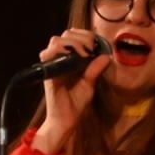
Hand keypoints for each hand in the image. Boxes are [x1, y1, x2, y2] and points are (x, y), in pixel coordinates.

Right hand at [33, 28, 111, 154]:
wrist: (66, 120)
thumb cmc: (76, 103)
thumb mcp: (90, 84)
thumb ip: (95, 69)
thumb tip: (107, 56)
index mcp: (68, 60)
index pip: (73, 36)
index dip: (84, 34)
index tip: (95, 44)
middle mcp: (58, 60)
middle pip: (65, 34)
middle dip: (81, 37)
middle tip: (90, 48)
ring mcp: (52, 66)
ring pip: (56, 40)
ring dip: (72, 42)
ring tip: (84, 53)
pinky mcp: (48, 73)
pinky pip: (47, 54)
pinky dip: (61, 50)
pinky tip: (75, 57)